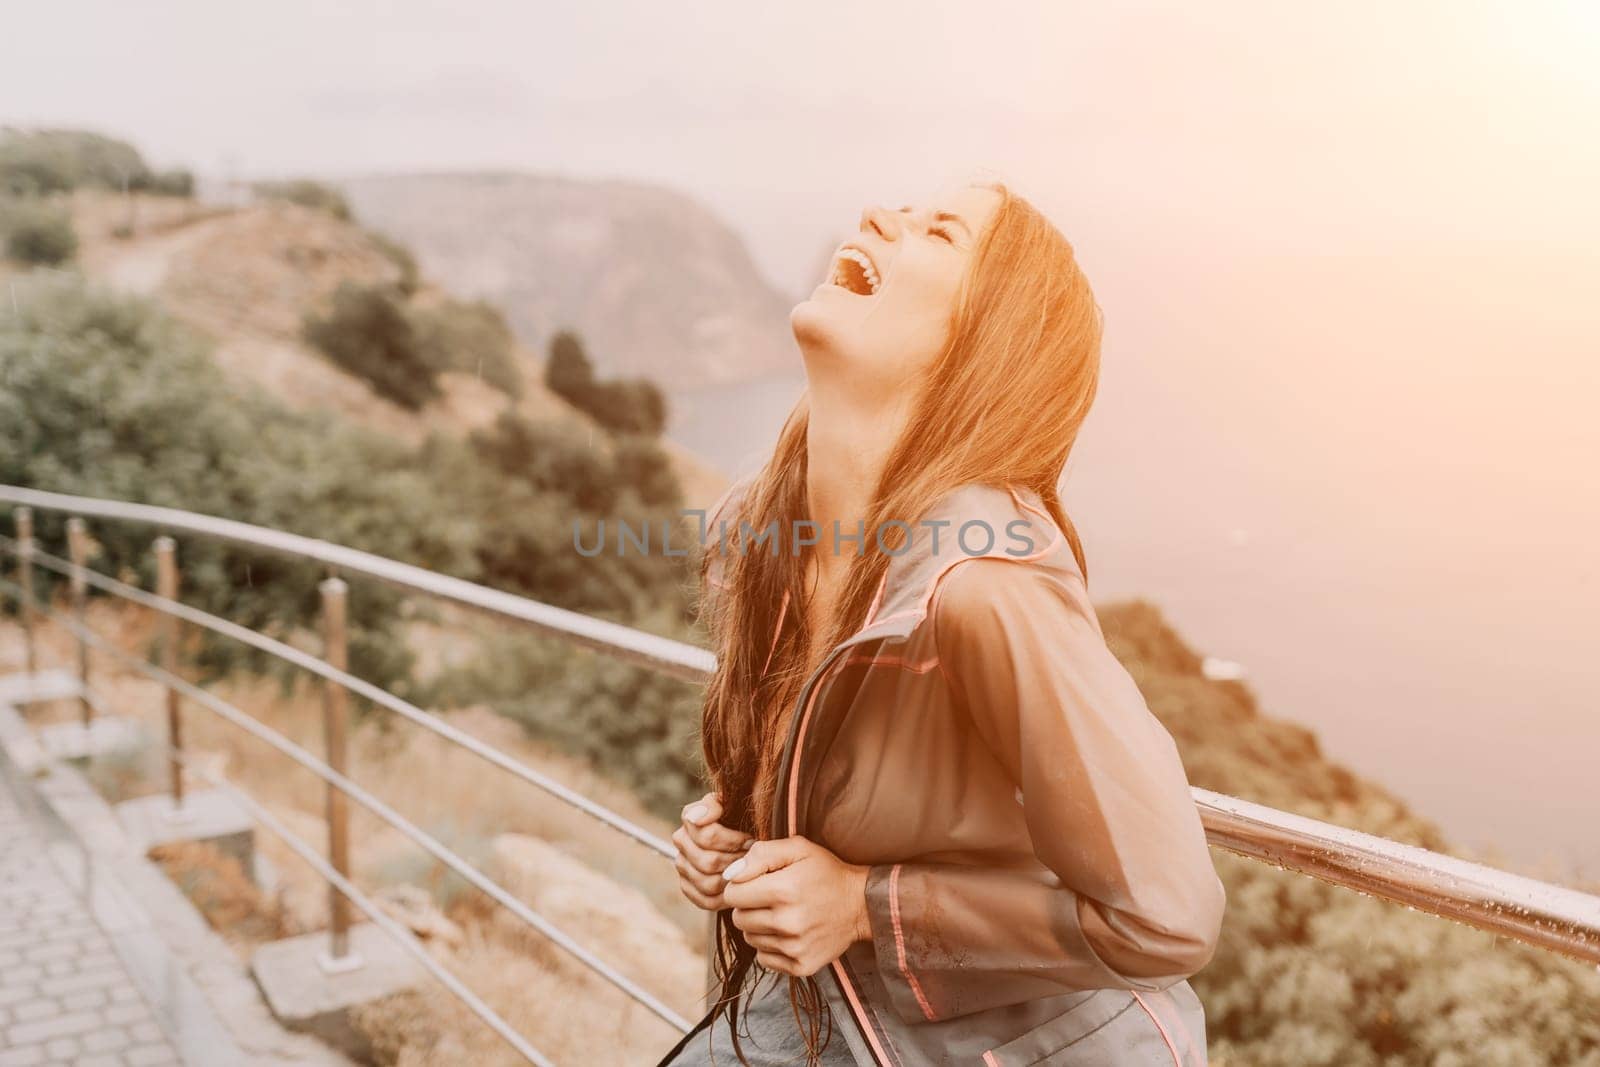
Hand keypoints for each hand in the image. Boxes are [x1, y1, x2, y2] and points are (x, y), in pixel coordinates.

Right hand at [672, 791, 753, 910]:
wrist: (746, 833)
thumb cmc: (742, 818)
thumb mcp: (733, 803)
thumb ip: (714, 805)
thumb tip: (697, 819)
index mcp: (691, 819)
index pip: (707, 836)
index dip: (733, 841)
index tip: (750, 839)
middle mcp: (681, 842)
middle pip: (709, 862)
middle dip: (735, 861)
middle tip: (753, 859)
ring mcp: (683, 866)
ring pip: (708, 883)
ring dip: (733, 879)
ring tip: (748, 871)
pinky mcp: (688, 888)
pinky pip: (706, 900)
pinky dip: (726, 896)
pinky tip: (740, 887)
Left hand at [722, 835, 870, 976]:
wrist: (861, 904)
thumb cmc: (826, 872)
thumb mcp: (798, 849)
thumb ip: (760, 854)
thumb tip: (730, 875)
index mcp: (783, 890)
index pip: (732, 894)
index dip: (741, 886)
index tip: (758, 882)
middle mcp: (787, 922)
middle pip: (738, 919)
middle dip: (748, 906)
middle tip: (771, 898)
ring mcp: (795, 948)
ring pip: (750, 939)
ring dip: (759, 926)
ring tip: (783, 914)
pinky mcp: (801, 966)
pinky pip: (764, 959)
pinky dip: (771, 947)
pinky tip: (788, 933)